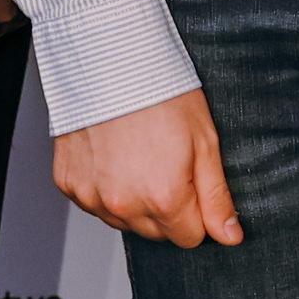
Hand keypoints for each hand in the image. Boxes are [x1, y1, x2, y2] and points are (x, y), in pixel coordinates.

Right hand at [54, 89, 242, 247]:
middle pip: (156, 233)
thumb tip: (230, 236)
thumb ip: (216, 197)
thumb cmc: (161, 92)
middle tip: (168, 162)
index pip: (189, 237)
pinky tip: (115, 155)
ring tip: (141, 156)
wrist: (111, 61)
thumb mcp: (205, 141)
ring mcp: (91, 197)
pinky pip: (93, 202)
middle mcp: (123, 205)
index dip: (197, 211)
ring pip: (123, 221)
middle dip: (168, 207)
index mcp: (163, 199)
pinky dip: (105, 187)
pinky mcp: (68, 184)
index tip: (193, 180)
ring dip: (135, 200)